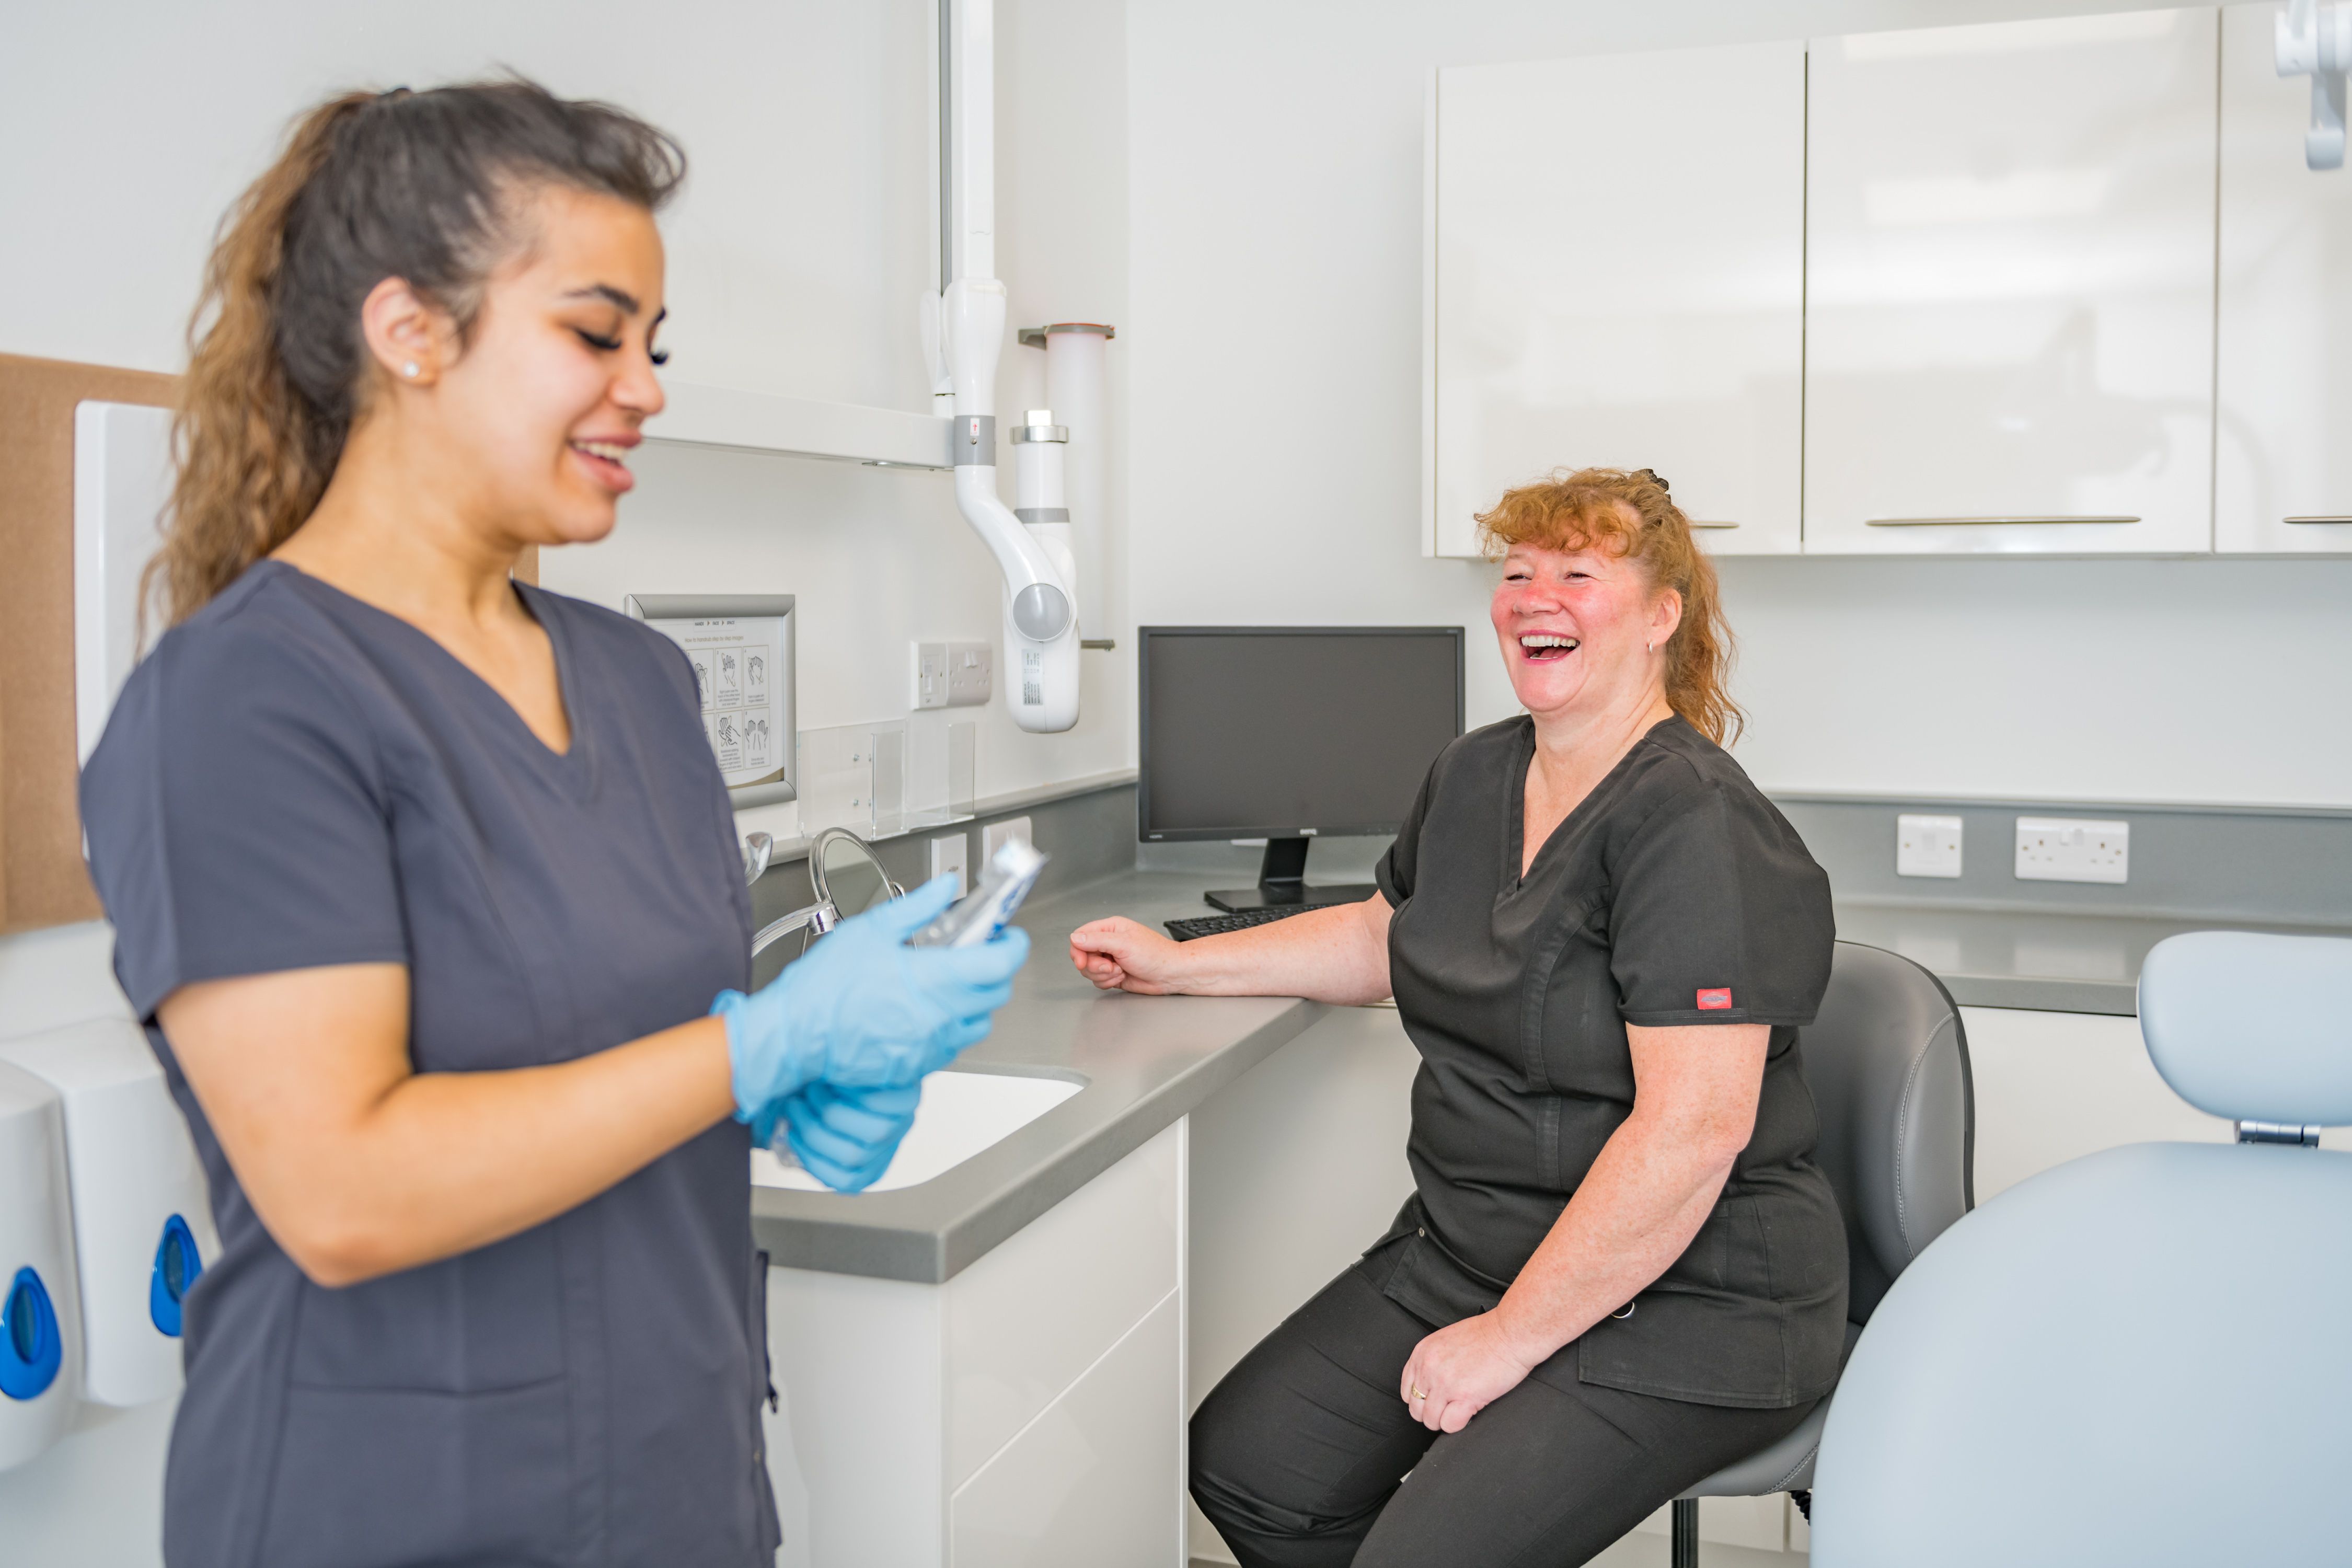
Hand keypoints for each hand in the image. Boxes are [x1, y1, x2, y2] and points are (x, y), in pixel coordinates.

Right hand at [715, 876, 1029, 1124]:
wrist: (794, 1036)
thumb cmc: (823, 988)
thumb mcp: (871, 930)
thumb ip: (918, 907)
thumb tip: (945, 888)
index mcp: (934, 980)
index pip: (1001, 964)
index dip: (1014, 946)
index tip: (1009, 936)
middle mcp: (939, 1018)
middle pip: (997, 994)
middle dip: (995, 970)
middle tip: (977, 952)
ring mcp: (930, 1047)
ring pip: (977, 1024)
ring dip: (974, 1001)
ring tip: (948, 983)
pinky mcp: (916, 1067)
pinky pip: (949, 1047)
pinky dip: (947, 1027)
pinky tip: (922, 1010)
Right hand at [777, 1080, 921, 1192]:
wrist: (864, 1049)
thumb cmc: (831, 1084)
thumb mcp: (814, 1114)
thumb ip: (805, 1131)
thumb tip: (779, 1139)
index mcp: (869, 1160)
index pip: (847, 1181)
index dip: (813, 1162)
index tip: (791, 1136)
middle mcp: (889, 1144)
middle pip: (854, 1156)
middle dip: (814, 1130)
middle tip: (794, 1105)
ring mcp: (903, 1121)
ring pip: (873, 1134)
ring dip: (830, 1108)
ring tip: (812, 1089)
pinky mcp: (910, 1097)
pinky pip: (881, 1102)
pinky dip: (852, 1090)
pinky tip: (834, 1078)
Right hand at [1068, 917, 1187, 992]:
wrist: (1171, 974)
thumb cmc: (1155, 954)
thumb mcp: (1123, 944)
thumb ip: (1097, 940)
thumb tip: (1075, 938)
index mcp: (1110, 928)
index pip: (1081, 936)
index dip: (1078, 950)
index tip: (1082, 962)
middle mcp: (1109, 943)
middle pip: (1083, 956)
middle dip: (1094, 966)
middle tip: (1110, 967)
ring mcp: (1111, 959)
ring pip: (1089, 970)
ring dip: (1103, 975)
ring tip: (1120, 971)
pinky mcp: (1113, 974)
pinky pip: (1098, 981)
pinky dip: (1108, 982)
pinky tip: (1122, 977)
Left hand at [1398, 1311, 1544, 1433]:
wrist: (1510, 1333)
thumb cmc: (1486, 1334)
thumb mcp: (1445, 1340)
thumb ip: (1433, 1361)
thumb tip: (1431, 1385)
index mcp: (1421, 1354)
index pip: (1406, 1391)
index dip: (1422, 1400)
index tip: (1435, 1401)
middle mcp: (1428, 1369)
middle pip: (1416, 1409)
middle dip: (1432, 1413)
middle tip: (1449, 1408)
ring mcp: (1445, 1384)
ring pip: (1431, 1421)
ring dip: (1445, 1420)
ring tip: (1461, 1410)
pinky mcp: (1464, 1397)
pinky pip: (1449, 1425)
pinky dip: (1459, 1424)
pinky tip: (1469, 1412)